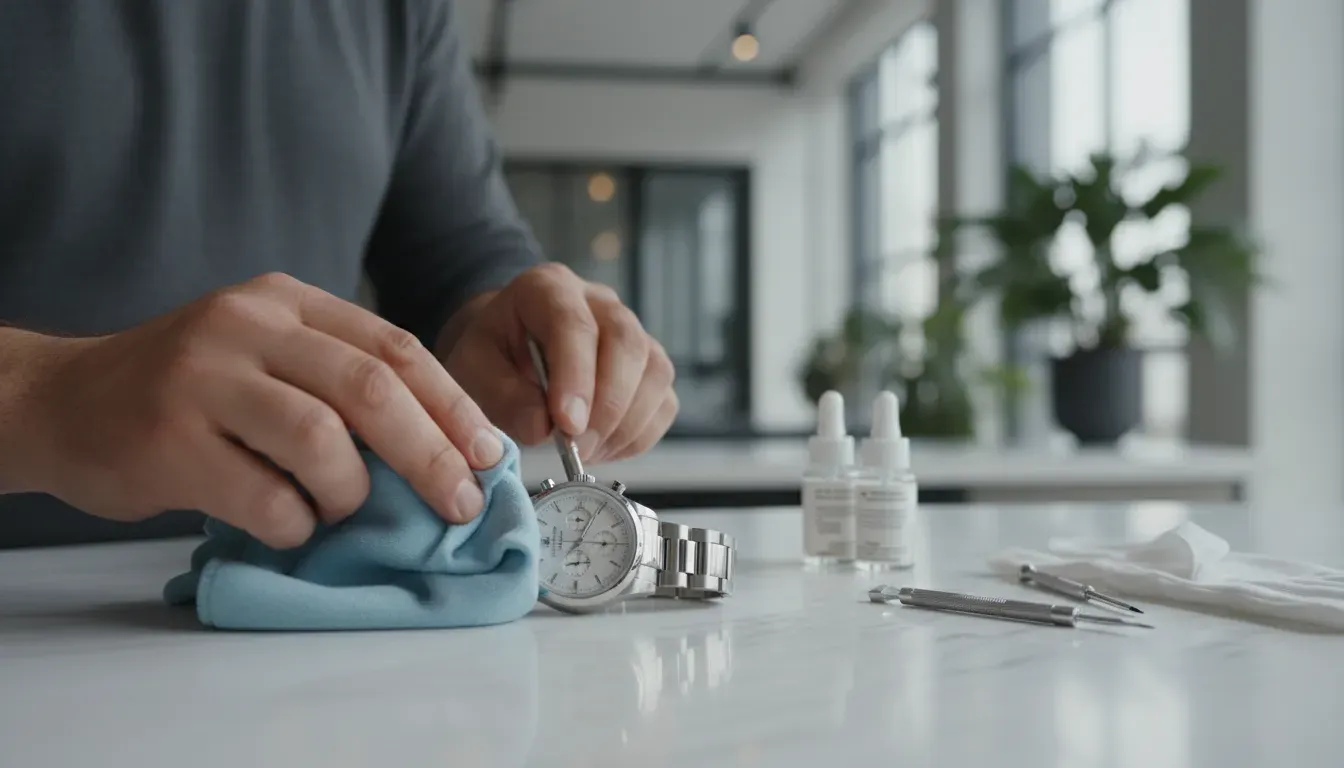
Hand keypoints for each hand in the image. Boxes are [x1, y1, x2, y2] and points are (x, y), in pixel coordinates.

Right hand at [24, 273, 501, 548]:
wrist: (63, 401)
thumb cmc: (187, 391)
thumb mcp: (266, 356)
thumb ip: (339, 382)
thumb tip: (446, 451)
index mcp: (285, 301)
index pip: (394, 347)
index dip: (452, 405)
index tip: (488, 454)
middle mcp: (246, 326)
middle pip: (371, 390)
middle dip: (431, 453)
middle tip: (459, 502)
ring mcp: (202, 379)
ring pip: (320, 440)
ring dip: (350, 491)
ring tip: (340, 509)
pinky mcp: (167, 440)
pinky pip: (264, 496)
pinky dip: (293, 522)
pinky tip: (285, 522)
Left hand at [444, 263, 676, 462]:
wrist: (509, 350)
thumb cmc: (492, 354)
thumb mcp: (473, 369)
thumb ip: (502, 396)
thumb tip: (542, 428)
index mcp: (549, 288)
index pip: (574, 325)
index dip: (576, 377)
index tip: (567, 424)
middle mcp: (600, 303)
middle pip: (626, 345)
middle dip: (606, 405)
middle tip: (577, 448)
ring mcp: (633, 332)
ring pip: (655, 373)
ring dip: (625, 424)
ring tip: (586, 451)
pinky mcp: (650, 367)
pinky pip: (663, 402)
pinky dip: (638, 435)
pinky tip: (604, 447)